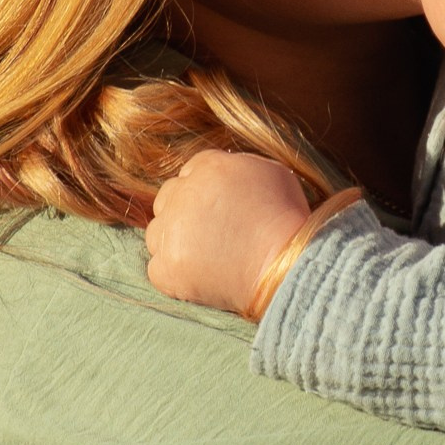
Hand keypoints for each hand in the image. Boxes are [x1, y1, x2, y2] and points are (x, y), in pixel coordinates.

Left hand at [144, 149, 311, 315]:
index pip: (190, 173)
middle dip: (184, 214)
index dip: (205, 193)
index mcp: (209, 167)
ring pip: (157, 233)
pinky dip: (174, 274)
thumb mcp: (273, 174)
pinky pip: (157, 268)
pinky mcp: (166, 267)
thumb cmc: (287, 222)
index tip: (220, 211)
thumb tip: (227, 174)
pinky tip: (200, 277)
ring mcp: (171, 232)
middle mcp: (183, 194)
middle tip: (211, 235)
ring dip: (174, 242)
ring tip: (207, 258)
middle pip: (168, 199)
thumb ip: (240, 167)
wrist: (287, 266)